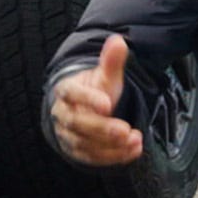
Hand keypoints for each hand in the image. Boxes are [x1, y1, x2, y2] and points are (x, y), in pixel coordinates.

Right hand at [49, 35, 142, 164]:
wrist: (86, 107)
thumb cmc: (96, 89)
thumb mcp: (105, 74)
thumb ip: (111, 61)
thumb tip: (118, 41)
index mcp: (66, 90)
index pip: (70, 93)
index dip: (88, 99)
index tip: (108, 104)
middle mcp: (63, 114)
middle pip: (77, 123)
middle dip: (102, 129)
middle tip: (125, 131)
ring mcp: (68, 135)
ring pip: (84, 143)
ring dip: (110, 146)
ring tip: (135, 141)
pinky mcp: (77, 150)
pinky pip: (91, 157)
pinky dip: (112, 157)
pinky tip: (132, 152)